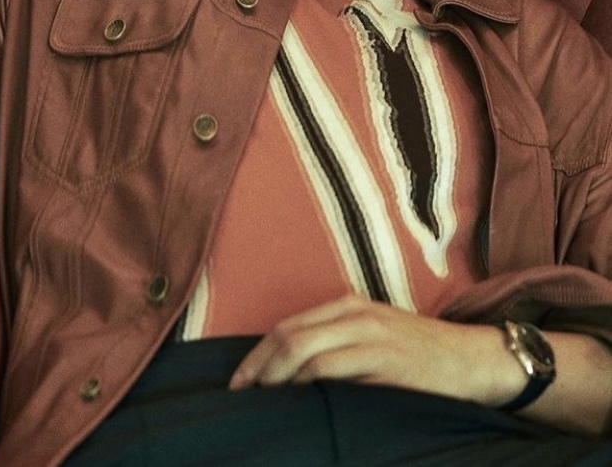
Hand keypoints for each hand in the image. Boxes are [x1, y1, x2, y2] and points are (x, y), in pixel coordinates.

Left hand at [229, 294, 524, 406]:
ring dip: (277, 379)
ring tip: (264, 402)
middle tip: (241, 395)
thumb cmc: (418, 354)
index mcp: (347, 305)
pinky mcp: (384, 360)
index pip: (287, 326)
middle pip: (289, 335)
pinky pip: (333, 370)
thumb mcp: (374, 335)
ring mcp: (369, 334)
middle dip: (258, 367)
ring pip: (305, 350)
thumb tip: (289, 373)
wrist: (471, 360)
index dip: (257, 354)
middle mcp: (354, 313)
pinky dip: (308, 385)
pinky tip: (299, 403)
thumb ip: (337, 344)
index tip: (239, 381)